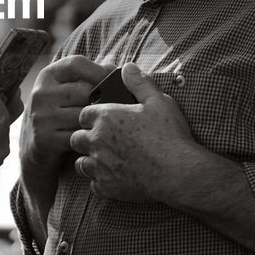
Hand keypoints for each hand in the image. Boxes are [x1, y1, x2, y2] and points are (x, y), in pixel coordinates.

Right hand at [17, 55, 105, 177]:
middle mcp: (41, 93)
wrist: (34, 147)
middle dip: (97, 102)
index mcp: (48, 76)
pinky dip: (86, 138)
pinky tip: (87, 139)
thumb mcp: (67, 90)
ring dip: (92, 122)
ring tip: (95, 126)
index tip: (110, 80)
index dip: (97, 70)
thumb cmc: (59, 114)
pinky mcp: (44, 138)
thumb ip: (88, 77)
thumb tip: (114, 69)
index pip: (76, 64)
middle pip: (83, 90)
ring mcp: (41, 116)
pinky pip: (77, 135)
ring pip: (82, 114)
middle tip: (103, 112)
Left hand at [69, 63, 196, 203]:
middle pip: (76, 138)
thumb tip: (128, 68)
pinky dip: (101, 181)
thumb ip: (139, 83)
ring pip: (81, 163)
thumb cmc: (169, 135)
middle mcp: (97, 140)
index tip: (104, 121)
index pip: (84, 114)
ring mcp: (99, 166)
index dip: (92, 117)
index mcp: (106, 117)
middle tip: (104, 141)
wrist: (178, 172)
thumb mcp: (158, 101)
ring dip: (90, 160)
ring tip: (107, 160)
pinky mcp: (105, 187)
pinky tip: (115, 177)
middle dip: (86, 138)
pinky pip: (93, 184)